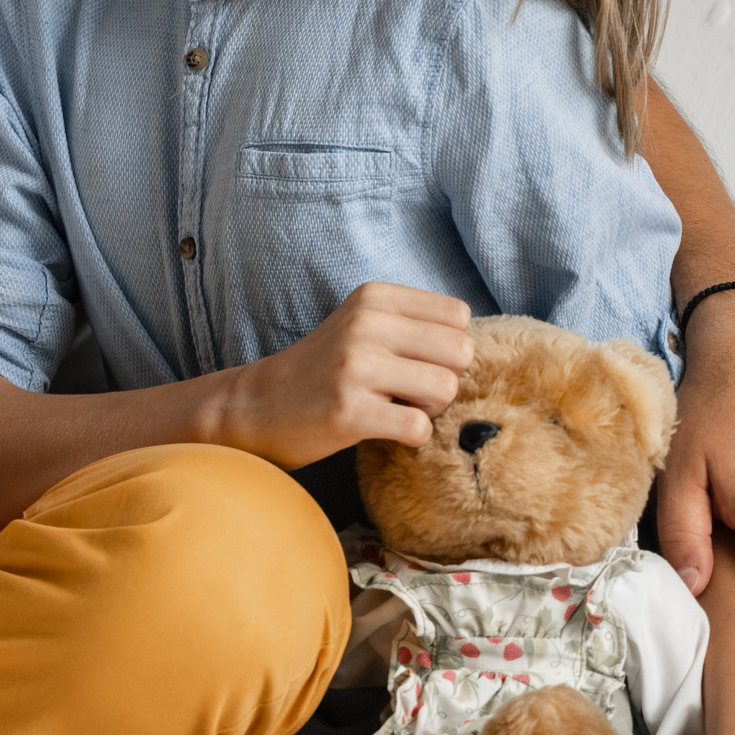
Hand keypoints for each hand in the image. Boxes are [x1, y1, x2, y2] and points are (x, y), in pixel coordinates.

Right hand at [215, 282, 473, 469]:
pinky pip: (419, 427)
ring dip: (429, 409)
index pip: (458, 316)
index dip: (446, 347)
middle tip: (409, 392)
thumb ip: (413, 324)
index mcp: (372, 297)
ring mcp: (355, 367)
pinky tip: (384, 430)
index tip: (414, 363)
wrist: (257, 406)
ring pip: (445, 389)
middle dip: (444, 379)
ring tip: (394, 408)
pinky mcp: (348, 411)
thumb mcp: (362, 325)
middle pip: (460, 353)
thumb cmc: (324, 369)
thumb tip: (477, 343)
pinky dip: (412, 437)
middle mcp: (364, 324)